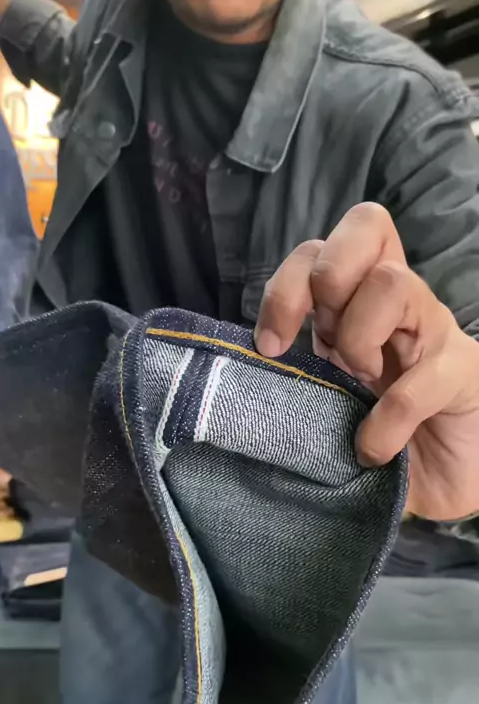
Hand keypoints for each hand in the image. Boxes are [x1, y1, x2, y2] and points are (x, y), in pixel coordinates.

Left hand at [254, 203, 478, 521]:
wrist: (447, 478)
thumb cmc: (379, 435)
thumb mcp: (329, 401)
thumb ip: (301, 381)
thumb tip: (246, 383)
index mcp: (356, 304)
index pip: (318, 249)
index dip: (286, 285)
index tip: (270, 346)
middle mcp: (398, 302)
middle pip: (364, 226)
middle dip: (326, 277)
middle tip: (325, 342)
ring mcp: (435, 331)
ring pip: (391, 282)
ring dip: (359, 336)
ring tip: (359, 386)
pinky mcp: (465, 371)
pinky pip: (427, 371)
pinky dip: (390, 416)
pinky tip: (375, 448)